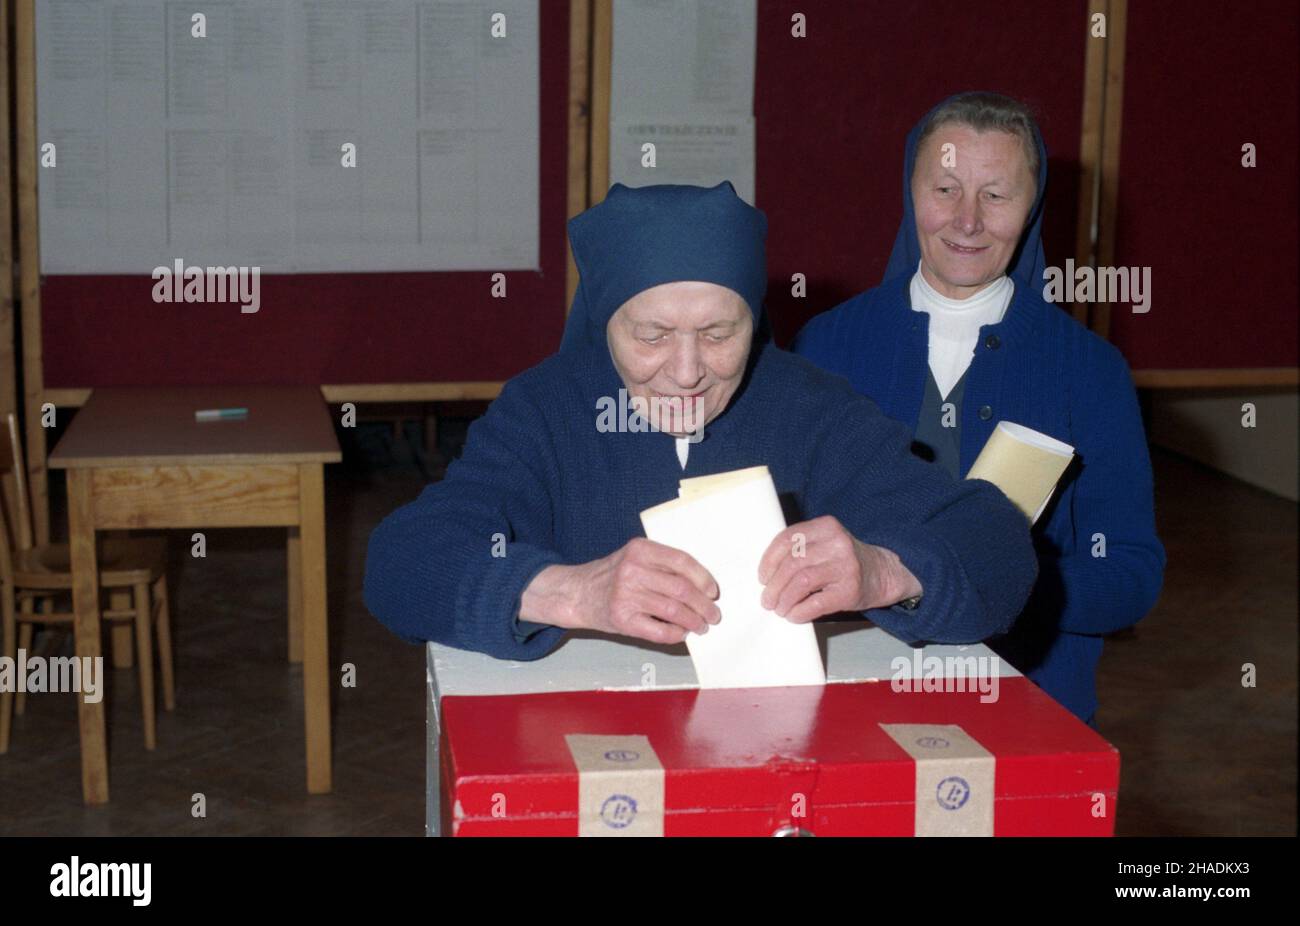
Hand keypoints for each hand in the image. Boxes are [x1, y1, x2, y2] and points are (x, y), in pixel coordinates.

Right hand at [521, 538, 720, 644]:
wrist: (577, 593)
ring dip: (694, 621)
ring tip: (701, 626)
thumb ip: (663, 565)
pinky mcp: (622, 620)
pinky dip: (676, 634)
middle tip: (713, 614)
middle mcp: (632, 570)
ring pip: (674, 611)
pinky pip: (659, 631)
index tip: (713, 591)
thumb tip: (703, 586)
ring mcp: (626, 596)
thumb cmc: (612, 575)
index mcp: (640, 549)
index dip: (703, 578)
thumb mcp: (634, 558)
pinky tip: (682, 633)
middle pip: (682, 589)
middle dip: (704, 605)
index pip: (682, 561)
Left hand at [756, 515, 921, 622]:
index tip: (763, 577)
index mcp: (826, 526)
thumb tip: (766, 575)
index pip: (787, 539)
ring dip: (784, 599)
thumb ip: (800, 549)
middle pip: (792, 563)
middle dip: (773, 585)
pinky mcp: (850, 590)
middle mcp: (837, 543)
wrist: (882, 573)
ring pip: (801, 582)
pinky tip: (794, 615)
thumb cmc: (844, 561)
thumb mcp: (825, 543)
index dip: (769, 561)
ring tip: (779, 608)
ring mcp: (845, 567)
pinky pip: (816, 603)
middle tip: (767, 600)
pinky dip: (799, 612)